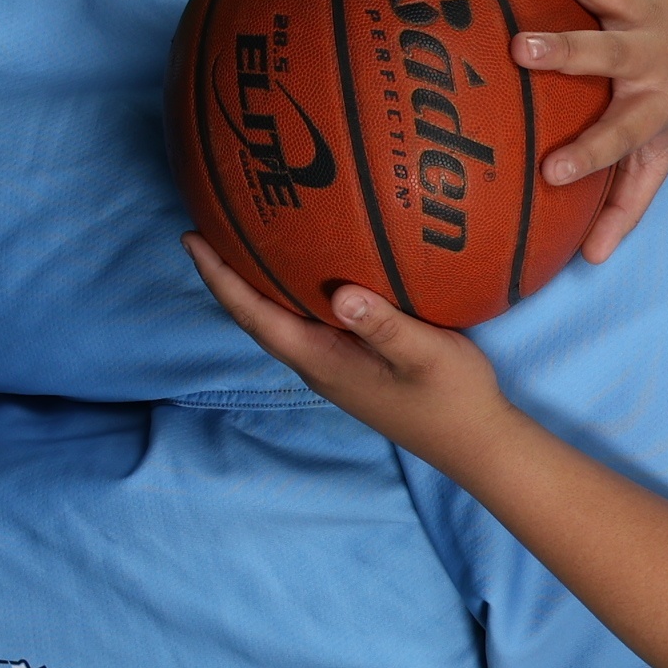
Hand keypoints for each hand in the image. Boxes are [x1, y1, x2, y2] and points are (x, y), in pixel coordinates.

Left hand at [184, 235, 520, 470]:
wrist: (476, 443)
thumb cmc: (453, 398)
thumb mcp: (426, 354)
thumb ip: (384, 325)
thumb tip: (341, 293)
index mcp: (322, 359)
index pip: (254, 315)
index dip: (219, 278)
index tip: (191, 238)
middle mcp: (317, 364)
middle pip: (256, 315)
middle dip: (227, 274)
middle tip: (206, 225)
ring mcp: (333, 367)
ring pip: (278, 319)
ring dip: (254, 283)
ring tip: (241, 240)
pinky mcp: (351, 365)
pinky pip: (305, 321)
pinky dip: (289, 292)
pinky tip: (303, 270)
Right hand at [487, 0, 667, 264]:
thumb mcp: (661, 154)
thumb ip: (626, 204)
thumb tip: (591, 260)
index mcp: (651, 104)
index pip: (621, 136)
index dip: (589, 156)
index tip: (549, 173)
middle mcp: (644, 51)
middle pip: (607, 51)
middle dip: (568, 50)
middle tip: (523, 49)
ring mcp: (631, 1)